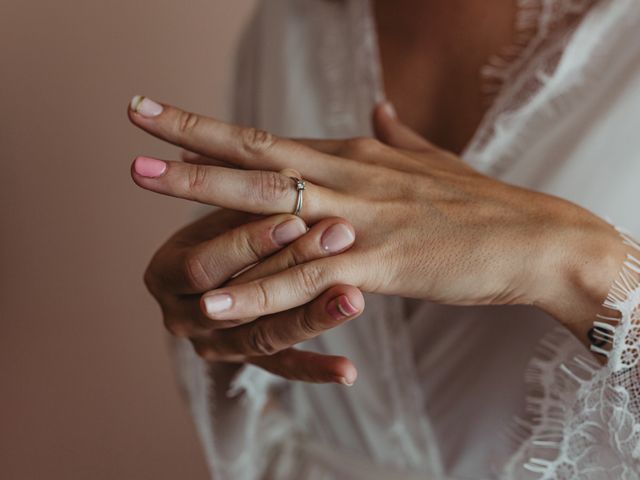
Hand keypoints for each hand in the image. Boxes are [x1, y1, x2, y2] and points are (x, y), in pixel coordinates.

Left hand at [129, 95, 626, 349]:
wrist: (534, 236)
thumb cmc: (478, 203)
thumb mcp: (429, 160)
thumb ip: (397, 133)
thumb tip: (380, 105)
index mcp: (355, 154)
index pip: (269, 138)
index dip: (215, 127)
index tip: (166, 116)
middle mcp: (349, 176)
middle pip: (256, 154)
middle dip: (192, 139)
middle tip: (134, 122)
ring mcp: (360, 218)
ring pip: (269, 205)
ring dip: (205, 197)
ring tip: (145, 185)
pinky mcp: (378, 264)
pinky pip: (305, 279)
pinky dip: (257, 289)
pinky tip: (213, 299)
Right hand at [142, 206, 361, 384]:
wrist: (216, 265)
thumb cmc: (222, 226)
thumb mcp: (225, 211)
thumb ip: (245, 200)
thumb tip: (290, 175)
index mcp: (165, 275)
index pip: (203, 266)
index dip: (247, 244)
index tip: (296, 219)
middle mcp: (182, 318)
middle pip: (237, 302)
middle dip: (290, 269)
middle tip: (338, 241)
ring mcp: (216, 345)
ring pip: (264, 336)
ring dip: (311, 317)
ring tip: (354, 299)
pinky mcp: (249, 362)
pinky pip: (282, 368)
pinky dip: (315, 370)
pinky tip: (348, 371)